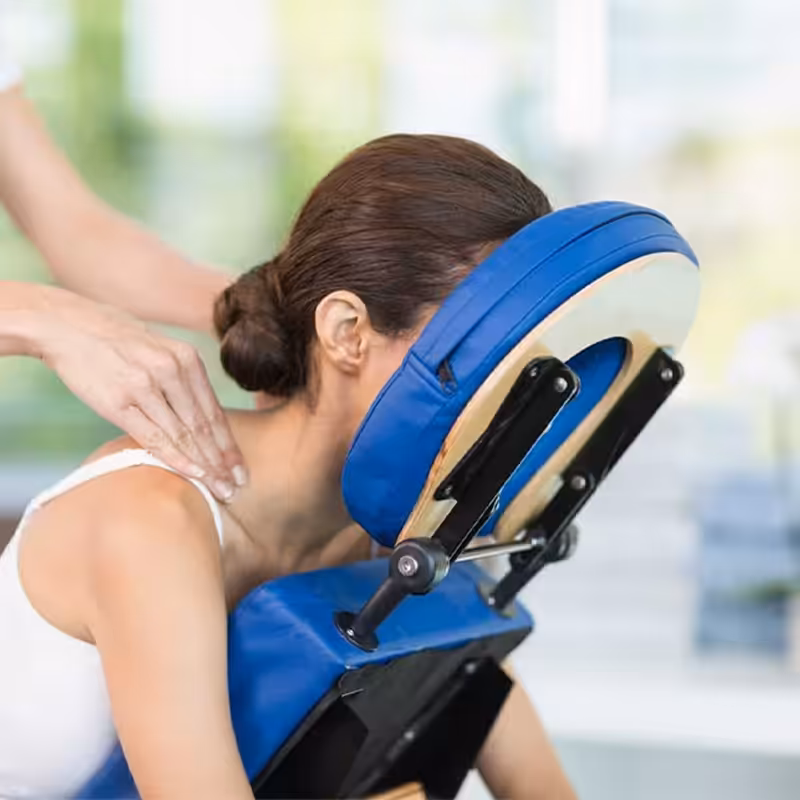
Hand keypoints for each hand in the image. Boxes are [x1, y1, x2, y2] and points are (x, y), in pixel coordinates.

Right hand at [37, 290, 245, 500]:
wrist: (70, 327)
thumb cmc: (119, 345)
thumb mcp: (161, 352)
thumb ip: (182, 382)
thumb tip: (202, 421)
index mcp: (187, 359)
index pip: (214, 411)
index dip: (230, 445)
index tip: (241, 470)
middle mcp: (172, 370)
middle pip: (204, 426)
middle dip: (222, 461)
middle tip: (236, 487)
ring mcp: (146, 385)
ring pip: (184, 434)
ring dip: (205, 466)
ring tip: (220, 490)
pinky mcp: (119, 401)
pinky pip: (154, 436)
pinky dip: (177, 458)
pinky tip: (194, 475)